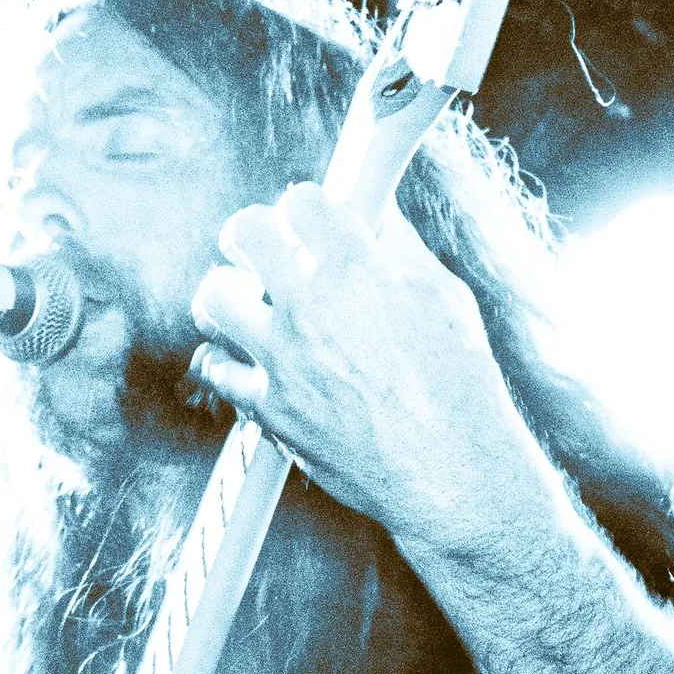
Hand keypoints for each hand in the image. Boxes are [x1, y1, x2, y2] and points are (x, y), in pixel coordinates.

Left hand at [187, 181, 549, 545]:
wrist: (451, 472)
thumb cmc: (460, 386)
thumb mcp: (445, 300)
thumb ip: (401, 250)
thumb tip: (375, 213)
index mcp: (360, 270)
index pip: (302, 201)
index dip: (305, 207)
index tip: (307, 219)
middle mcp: (312, 306)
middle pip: (244, 232)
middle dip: (252, 234)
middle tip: (261, 251)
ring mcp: (283, 358)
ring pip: (214, 296)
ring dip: (228, 293)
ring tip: (245, 303)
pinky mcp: (269, 407)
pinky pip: (214, 367)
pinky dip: (223, 358)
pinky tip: (243, 357)